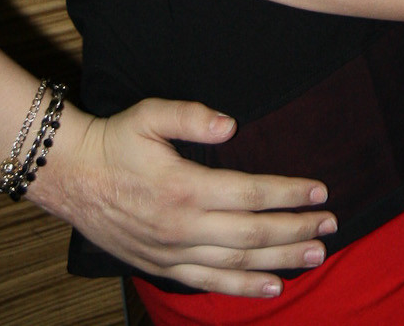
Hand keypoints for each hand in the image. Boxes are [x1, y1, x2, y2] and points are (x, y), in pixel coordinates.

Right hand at [38, 98, 334, 295]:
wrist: (72, 177)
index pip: (251, 194)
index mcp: (185, 188)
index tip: (320, 191)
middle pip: (253, 234)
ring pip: (238, 263)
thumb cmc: (115, 141)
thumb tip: (231, 124)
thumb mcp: (149, 115)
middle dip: (296, 230)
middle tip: (331, 225)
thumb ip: (191, 116)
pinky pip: (211, 283)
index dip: (289, 194)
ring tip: (316, 255)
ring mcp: (174, 252)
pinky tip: (273, 287)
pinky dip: (244, 288)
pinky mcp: (164, 266)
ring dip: (282, 261)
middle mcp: (183, 227)